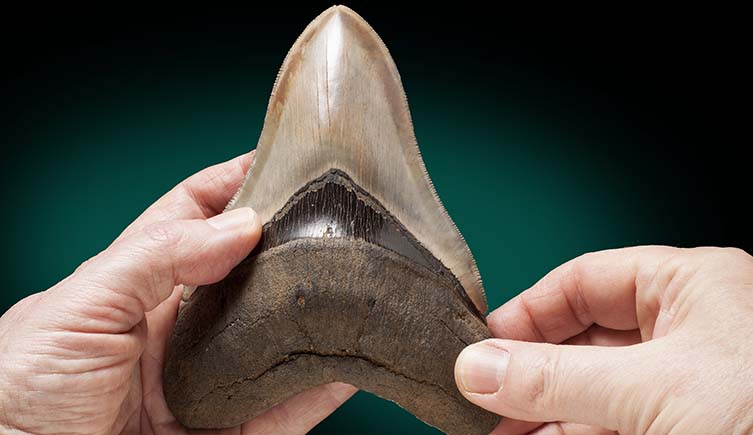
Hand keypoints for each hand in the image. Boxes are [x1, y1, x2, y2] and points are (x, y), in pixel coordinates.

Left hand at [0, 152, 355, 434]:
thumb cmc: (17, 392)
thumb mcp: (78, 307)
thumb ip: (157, 255)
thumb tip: (241, 224)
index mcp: (135, 285)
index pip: (195, 217)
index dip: (237, 184)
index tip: (287, 158)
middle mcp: (177, 329)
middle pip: (247, 276)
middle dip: (291, 247)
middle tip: (339, 222)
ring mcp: (204, 384)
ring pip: (276, 342)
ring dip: (316, 318)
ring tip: (358, 288)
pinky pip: (285, 413)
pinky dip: (322, 390)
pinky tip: (351, 365)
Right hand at [455, 246, 752, 434]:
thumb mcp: (650, 394)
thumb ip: (556, 380)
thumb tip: (477, 369)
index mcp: (691, 287)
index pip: (584, 282)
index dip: (527, 312)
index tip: (482, 349)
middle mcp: (689, 331)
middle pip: (583, 338)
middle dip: (531, 372)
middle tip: (481, 400)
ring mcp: (688, 386)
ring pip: (594, 390)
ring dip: (543, 413)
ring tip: (497, 432)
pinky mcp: (686, 428)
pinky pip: (613, 425)